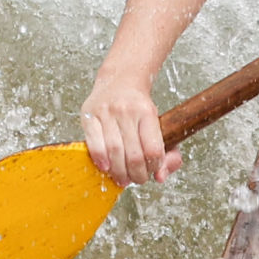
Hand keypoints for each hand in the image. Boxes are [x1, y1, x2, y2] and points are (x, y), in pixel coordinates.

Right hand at [81, 67, 180, 184]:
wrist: (119, 79)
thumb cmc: (140, 108)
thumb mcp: (160, 123)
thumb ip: (169, 153)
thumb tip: (160, 177)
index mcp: (146, 112)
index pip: (153, 150)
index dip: (154, 167)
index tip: (153, 170)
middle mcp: (126, 110)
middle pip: (134, 155)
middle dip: (137, 175)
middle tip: (137, 179)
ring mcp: (105, 112)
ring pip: (114, 152)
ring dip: (120, 172)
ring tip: (123, 178)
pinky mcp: (88, 115)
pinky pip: (93, 143)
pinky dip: (100, 160)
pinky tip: (106, 168)